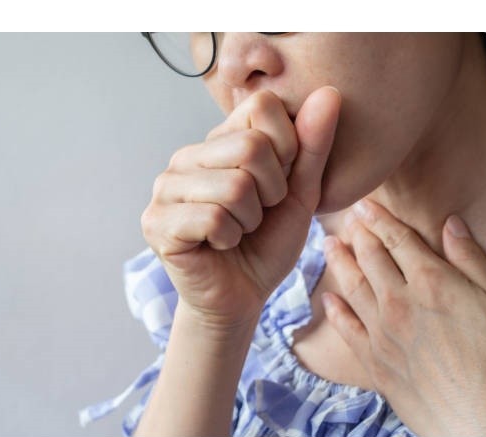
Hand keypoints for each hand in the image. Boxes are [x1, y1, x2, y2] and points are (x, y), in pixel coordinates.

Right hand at [141, 87, 340, 332]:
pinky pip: (213, 218)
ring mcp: (165, 188)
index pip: (262, 106)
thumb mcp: (299, 193)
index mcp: (217, 140)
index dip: (287, 149)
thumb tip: (329, 91)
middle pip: (251, 148)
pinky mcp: (156, 222)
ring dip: (250, 220)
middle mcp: (186, 156)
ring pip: (234, 187)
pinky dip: (229, 238)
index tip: (278, 183)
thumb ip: (312, 145)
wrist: (241, 296)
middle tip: (257, 214)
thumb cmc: (267, 243)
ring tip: (237, 231)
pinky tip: (218, 245)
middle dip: (271, 192)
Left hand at [321, 198, 485, 436]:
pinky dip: (335, 310)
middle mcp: (398, 301)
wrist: (485, 418)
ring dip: (338, 262)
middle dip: (356, 235)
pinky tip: (326, 298)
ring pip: (352, 286)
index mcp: (430, 281)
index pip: (397, 239)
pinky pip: (346, 328)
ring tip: (327, 244)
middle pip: (370, 258)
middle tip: (346, 221)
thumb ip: (469, 258)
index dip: (379, 219)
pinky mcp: (373, 360)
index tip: (364, 205)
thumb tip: (451, 225)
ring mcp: (381, 331)